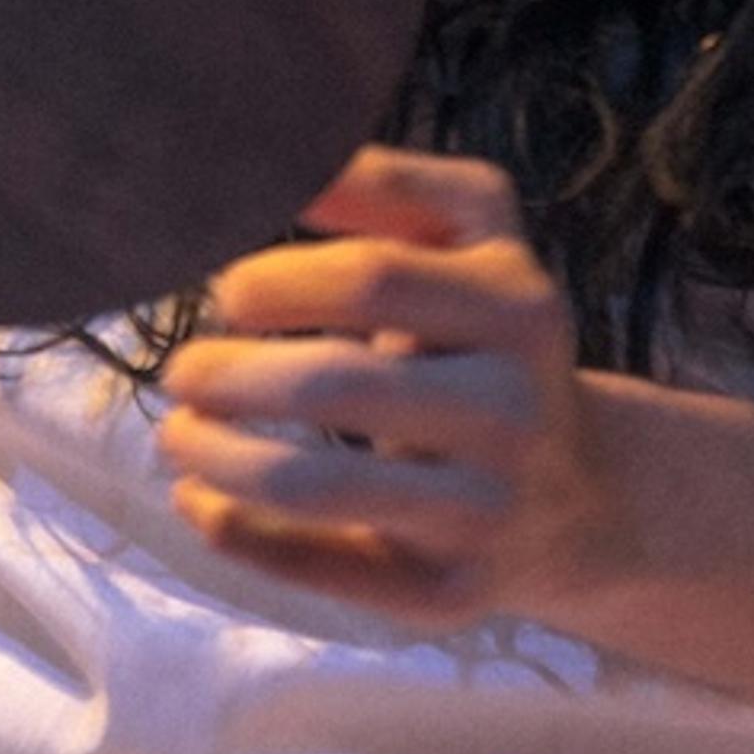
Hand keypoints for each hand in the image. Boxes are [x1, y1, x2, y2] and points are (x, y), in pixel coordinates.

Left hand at [156, 146, 616, 625]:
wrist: (577, 494)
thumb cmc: (487, 339)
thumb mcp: (472, 238)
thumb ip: (384, 187)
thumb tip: (279, 158)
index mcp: (518, 304)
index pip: (374, 277)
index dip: (278, 278)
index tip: (223, 289)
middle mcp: (514, 410)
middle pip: (339, 386)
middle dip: (229, 376)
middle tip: (181, 372)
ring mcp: (486, 511)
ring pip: (317, 490)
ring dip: (218, 460)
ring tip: (175, 435)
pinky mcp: (450, 596)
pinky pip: (320, 572)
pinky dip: (238, 536)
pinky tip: (200, 504)